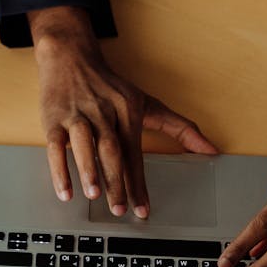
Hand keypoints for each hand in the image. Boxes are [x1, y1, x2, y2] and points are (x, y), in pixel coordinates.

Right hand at [29, 6, 217, 217]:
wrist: (71, 56)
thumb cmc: (110, 87)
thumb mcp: (147, 103)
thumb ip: (180, 128)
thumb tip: (212, 149)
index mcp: (128, 112)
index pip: (135, 153)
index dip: (139, 183)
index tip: (142, 209)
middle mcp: (104, 113)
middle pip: (112, 150)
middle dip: (116, 181)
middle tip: (120, 209)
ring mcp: (78, 115)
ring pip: (84, 144)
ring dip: (88, 169)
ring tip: (94, 195)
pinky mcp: (54, 119)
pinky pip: (56, 146)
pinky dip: (59, 169)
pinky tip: (65, 191)